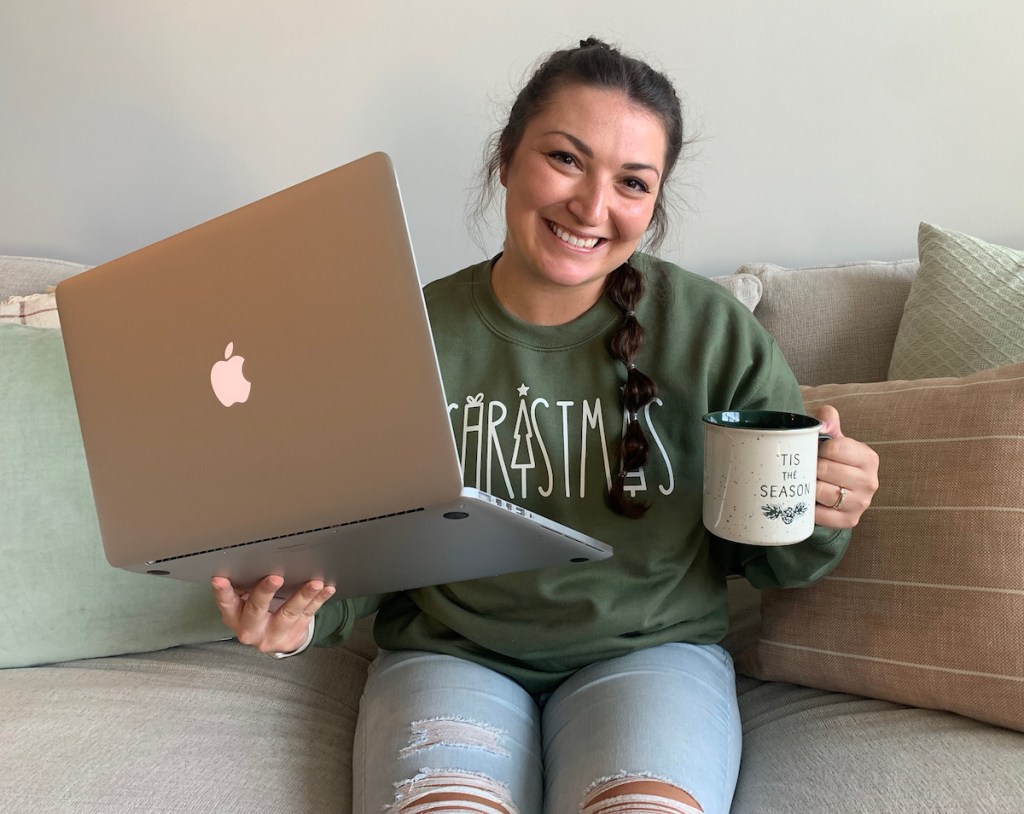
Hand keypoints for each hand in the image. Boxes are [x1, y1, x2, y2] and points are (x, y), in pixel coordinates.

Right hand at [211, 575, 335, 653]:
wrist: (274, 639)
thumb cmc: (255, 613)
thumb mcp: (242, 605)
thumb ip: (243, 588)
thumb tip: (246, 560)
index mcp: (235, 618)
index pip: (226, 603)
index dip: (222, 592)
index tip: (219, 579)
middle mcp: (252, 629)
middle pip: (257, 610)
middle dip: (265, 593)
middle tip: (275, 578)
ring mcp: (274, 633)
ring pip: (289, 613)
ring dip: (303, 595)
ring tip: (314, 583)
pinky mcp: (295, 633)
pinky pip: (308, 614)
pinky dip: (319, 600)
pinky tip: (326, 589)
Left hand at [814, 404, 879, 528]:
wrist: (839, 490)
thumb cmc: (833, 460)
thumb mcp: (833, 438)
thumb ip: (829, 420)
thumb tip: (823, 422)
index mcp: (868, 458)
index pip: (835, 447)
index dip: (818, 448)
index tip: (815, 451)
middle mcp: (870, 481)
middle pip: (825, 470)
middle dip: (811, 468)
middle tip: (806, 468)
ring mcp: (861, 503)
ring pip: (822, 492)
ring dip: (808, 487)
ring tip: (806, 482)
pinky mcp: (849, 520)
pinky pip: (820, 515)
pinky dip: (809, 508)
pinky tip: (808, 500)